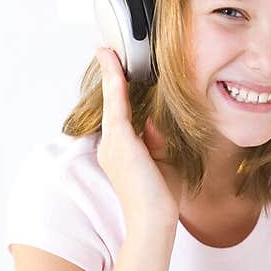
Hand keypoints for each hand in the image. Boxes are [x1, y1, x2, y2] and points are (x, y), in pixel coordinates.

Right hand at [94, 47, 184, 227]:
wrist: (154, 220)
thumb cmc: (160, 198)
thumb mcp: (162, 162)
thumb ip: (156, 140)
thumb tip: (153, 120)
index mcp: (119, 152)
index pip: (119, 115)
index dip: (118, 93)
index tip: (119, 72)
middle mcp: (110, 145)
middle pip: (112, 103)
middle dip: (112, 77)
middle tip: (109, 51)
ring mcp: (112, 142)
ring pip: (112, 99)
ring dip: (112, 73)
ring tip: (109, 50)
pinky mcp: (120, 139)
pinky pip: (116, 101)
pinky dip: (115, 79)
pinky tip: (113, 61)